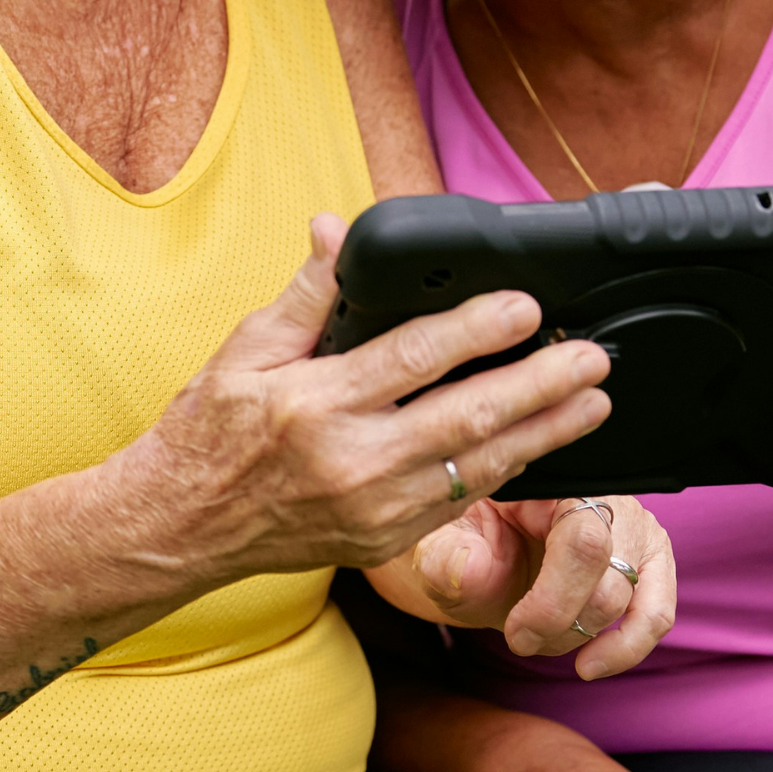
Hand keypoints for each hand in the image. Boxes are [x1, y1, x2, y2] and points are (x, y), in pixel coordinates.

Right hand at [126, 215, 612, 586]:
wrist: (178, 527)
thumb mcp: (245, 349)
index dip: (477, 330)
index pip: (414, 358)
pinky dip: (509, 471)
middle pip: (466, 418)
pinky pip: (462, 502)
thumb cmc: (209, 432)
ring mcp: (374, 511)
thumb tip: (337, 230)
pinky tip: (544, 445)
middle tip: (593, 358)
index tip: (526, 306)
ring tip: (593, 401)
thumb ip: (305, 293)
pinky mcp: (385, 541)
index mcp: (315, 404)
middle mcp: (352, 463)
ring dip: (544, 433)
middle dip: (540, 386)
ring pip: (479, 468)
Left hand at [371, 494, 675, 679]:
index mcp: (553, 478)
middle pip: (610, 574)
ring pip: (632, 598)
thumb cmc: (459, 544)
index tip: (515, 633)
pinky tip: (589, 665)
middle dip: (561, 622)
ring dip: (583, 636)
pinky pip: (658, 612)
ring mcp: (632, 526)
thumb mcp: (437, 547)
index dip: (553, 600)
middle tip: (517, 638)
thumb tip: (472, 568)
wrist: (472, 554)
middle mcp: (604, 493)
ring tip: (539, 641)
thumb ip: (446, 556)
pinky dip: (627, 648)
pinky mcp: (647, 562)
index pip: (583, 538)